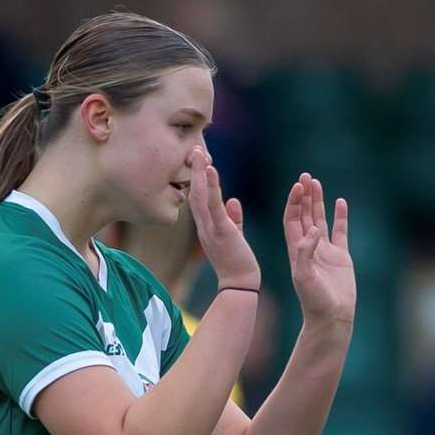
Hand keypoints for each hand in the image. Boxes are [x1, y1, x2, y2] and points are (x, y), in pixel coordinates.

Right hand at [187, 145, 260, 290]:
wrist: (240, 286)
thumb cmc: (238, 264)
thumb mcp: (234, 237)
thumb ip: (234, 219)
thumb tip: (233, 201)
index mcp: (207, 227)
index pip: (199, 198)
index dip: (197, 179)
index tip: (199, 160)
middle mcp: (204, 226)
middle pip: (194, 193)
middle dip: (193, 171)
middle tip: (194, 148)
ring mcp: (210, 229)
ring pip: (200, 196)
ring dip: (198, 173)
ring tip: (198, 153)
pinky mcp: (221, 231)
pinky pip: (214, 206)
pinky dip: (210, 187)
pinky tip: (209, 170)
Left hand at [283, 173, 354, 323]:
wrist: (332, 317)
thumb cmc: (314, 300)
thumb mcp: (304, 277)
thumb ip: (306, 252)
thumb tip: (312, 230)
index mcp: (296, 250)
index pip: (292, 219)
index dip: (294, 202)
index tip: (298, 186)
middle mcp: (309, 247)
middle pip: (305, 215)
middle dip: (304, 196)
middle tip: (305, 176)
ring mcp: (325, 251)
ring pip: (320, 220)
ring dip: (318, 202)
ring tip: (317, 182)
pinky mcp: (341, 257)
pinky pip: (340, 232)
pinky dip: (340, 217)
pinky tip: (341, 202)